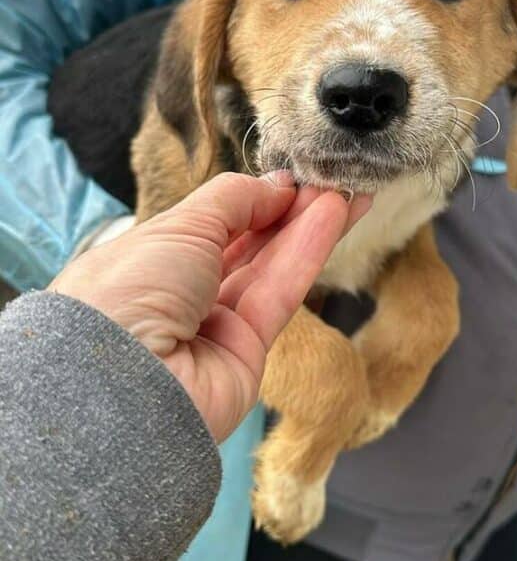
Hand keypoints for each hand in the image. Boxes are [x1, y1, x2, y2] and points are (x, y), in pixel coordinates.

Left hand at [48, 172, 370, 441]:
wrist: (124, 385)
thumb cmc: (132, 290)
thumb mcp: (180, 225)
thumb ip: (234, 199)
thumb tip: (276, 184)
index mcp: (148, 260)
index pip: (208, 223)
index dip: (250, 198)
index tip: (290, 175)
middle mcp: (179, 293)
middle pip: (246, 244)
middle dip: (289, 211)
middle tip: (330, 179)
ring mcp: (213, 325)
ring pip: (270, 268)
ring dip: (308, 227)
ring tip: (348, 192)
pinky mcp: (247, 353)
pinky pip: (281, 294)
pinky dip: (308, 254)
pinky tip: (335, 218)